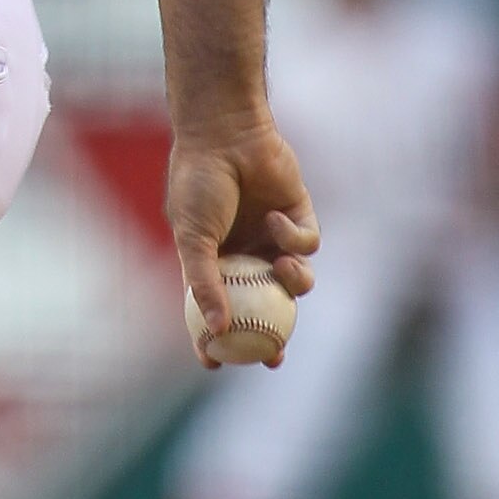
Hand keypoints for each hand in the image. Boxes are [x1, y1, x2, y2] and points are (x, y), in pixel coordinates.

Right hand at [166, 115, 317, 367]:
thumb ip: (204, 283)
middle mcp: (245, 253)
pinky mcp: (298, 218)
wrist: (227, 136)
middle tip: (275, 356)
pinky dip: (294, 238)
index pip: (213, 309)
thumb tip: (215, 330)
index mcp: (214, 260)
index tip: (215, 362)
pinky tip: (276, 217)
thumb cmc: (199, 184)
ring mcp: (272, 237)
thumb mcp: (192, 238)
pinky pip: (306, 243)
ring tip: (283, 269)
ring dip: (295, 283)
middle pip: (263, 306)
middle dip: (271, 336)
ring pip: (294, 280)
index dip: (213, 339)